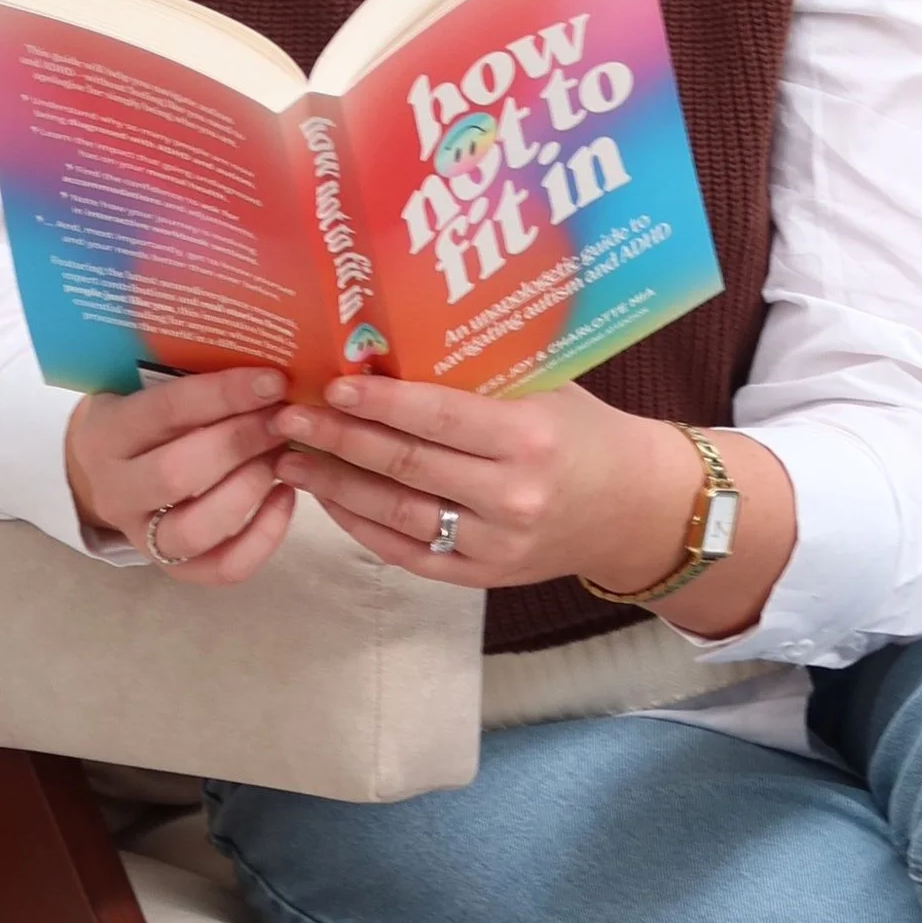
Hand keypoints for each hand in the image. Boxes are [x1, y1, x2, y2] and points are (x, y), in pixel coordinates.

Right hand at [65, 367, 296, 584]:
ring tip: (284, 456)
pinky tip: (287, 497)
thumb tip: (269, 352)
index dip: (223, 396)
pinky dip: (263, 538)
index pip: (165, 411)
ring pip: (196, 528)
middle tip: (284, 420)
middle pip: (178, 474)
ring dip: (250, 490)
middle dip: (241, 444)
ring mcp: (141, 535)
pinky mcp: (171, 567)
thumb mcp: (143, 384)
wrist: (98, 471)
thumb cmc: (142, 416)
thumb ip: (189, 374)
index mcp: (107, 432)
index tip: (274, 380)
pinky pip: (221, 568)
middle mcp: (117, 489)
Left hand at [272, 378, 697, 591]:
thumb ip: (478, 374)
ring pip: (396, 515)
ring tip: (291, 459)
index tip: (330, 386)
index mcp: (528, 438)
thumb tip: (390, 346)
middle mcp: (511, 496)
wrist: (634, 508)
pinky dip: (363, 528)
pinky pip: (409, 554)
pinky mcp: (484, 576)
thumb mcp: (546, 388)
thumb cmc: (583, 431)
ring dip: (336, 487)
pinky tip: (330, 501)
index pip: (437, 416)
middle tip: (288, 417)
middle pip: (405, 466)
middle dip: (339, 440)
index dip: (378, 402)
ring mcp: (495, 543)